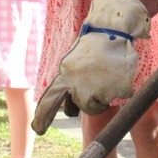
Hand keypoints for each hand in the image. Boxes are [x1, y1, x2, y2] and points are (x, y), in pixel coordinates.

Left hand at [32, 0, 150, 133]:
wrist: (114, 27)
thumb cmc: (95, 42)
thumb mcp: (76, 61)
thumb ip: (72, 80)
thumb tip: (71, 103)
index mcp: (65, 75)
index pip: (50, 100)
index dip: (43, 117)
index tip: (38, 130)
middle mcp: (79, 86)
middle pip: (79, 107)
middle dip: (86, 101)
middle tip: (94, 85)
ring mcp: (98, 91)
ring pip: (98, 105)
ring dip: (102, 95)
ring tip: (107, 74)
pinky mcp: (116, 92)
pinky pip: (117, 97)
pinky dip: (119, 88)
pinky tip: (118, 72)